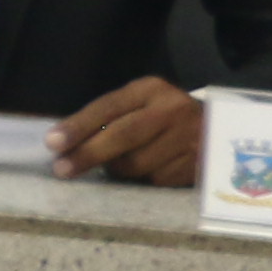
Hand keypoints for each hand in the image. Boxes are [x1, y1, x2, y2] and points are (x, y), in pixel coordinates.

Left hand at [49, 77, 202, 186]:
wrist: (219, 129)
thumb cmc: (162, 118)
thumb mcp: (138, 106)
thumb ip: (107, 118)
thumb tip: (64, 144)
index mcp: (151, 89)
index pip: (108, 106)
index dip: (79, 126)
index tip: (52, 143)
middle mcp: (173, 110)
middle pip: (123, 135)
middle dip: (88, 154)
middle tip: (62, 169)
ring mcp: (191, 138)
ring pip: (138, 163)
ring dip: (117, 171)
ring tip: (113, 167)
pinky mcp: (199, 165)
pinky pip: (157, 180)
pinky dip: (142, 181)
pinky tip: (144, 173)